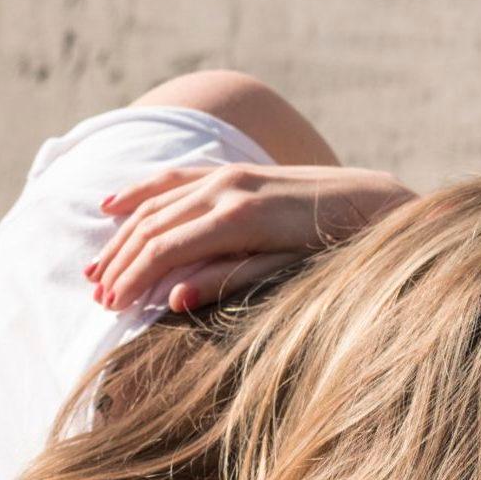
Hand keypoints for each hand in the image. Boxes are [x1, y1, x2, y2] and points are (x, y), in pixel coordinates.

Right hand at [86, 163, 414, 312]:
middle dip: (121, 263)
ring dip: (123, 235)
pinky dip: (141, 193)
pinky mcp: (237, 172)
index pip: (164, 248)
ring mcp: (231, 174)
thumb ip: (232, 281)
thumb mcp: (292, 275)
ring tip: (99, 269)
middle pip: (153, 225)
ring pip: (157, 202)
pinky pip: (176, 179)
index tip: (112, 307)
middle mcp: (229, 187)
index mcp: (240, 216)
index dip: (132, 279)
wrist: (381, 203)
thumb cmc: (344, 249)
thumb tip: (172, 298)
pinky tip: (114, 206)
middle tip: (99, 299)